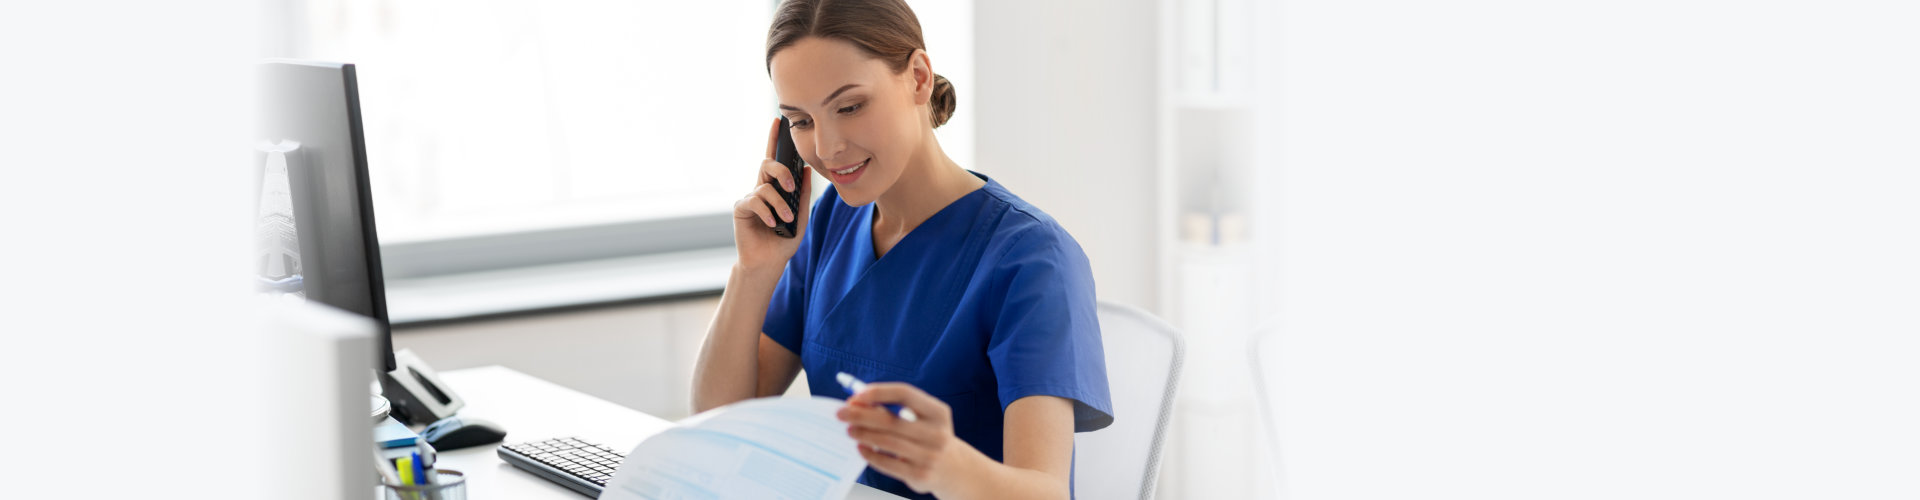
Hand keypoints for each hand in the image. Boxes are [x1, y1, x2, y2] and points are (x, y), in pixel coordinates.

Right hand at [732, 117, 813, 275]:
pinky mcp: (741, 209)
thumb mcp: (801, 217)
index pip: (775, 159)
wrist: (768, 262)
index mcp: (775, 187)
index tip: (778, 121)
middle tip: (791, 186)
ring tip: (786, 219)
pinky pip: (755, 201)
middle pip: (768, 164)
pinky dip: (767, 211)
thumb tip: (807, 170)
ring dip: (779, 203)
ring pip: (764, 185)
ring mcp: (750, 198)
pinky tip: (773, 223)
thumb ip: (803, 194)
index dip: (775, 139)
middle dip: (782, 171)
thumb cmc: (783, 241)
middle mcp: (761, 188)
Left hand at [838, 382, 984, 495]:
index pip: (905, 394)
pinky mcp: (920, 474)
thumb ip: (895, 409)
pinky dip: (871, 455)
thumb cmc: (929, 436)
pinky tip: (861, 448)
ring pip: (887, 442)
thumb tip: (858, 402)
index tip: (856, 395)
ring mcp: (929, 455)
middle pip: (891, 420)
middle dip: (862, 415)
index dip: (879, 392)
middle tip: (842, 412)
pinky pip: (888, 463)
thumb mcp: (923, 418)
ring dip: (864, 434)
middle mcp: (936, 433)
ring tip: (850, 429)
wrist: (953, 469)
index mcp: (938, 412)